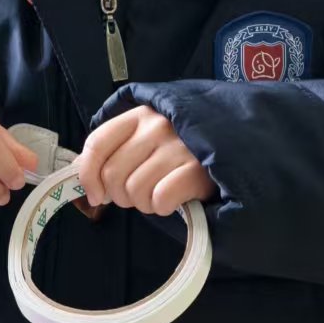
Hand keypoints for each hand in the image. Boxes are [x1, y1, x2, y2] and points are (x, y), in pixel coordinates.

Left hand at [77, 105, 214, 215]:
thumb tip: (85, 177)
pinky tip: (174, 200)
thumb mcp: (150, 136)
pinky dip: (162, 208)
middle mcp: (156, 126)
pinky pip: (159, 200)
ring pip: (135, 190)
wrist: (239, 146)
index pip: (97, 144)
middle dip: (120, 195)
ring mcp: (177, 145)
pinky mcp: (197, 168)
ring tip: (159, 196)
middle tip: (137, 196)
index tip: (95, 195)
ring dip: (143, 203)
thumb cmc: (185, 148)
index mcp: (139, 115)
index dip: (88, 175)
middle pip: (113, 173)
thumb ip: (118, 149)